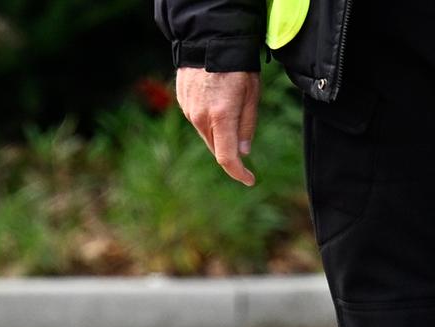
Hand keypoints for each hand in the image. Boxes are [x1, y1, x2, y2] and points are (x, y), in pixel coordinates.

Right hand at [176, 67, 261, 185]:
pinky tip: (215, 99)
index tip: (249, 180)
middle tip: (243, 144)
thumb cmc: (237, 65)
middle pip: (216, 147)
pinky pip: (197, 119)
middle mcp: (201, 118)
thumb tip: (243, 152)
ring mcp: (189, 111)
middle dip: (230, 150)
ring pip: (206, 134)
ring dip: (218, 132)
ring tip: (229, 108)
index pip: (227, 158)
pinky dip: (208, 118)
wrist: (209, 39)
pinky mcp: (183, 103)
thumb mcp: (252, 94)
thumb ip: (247, 126)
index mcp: (221, 117)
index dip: (239, 173)